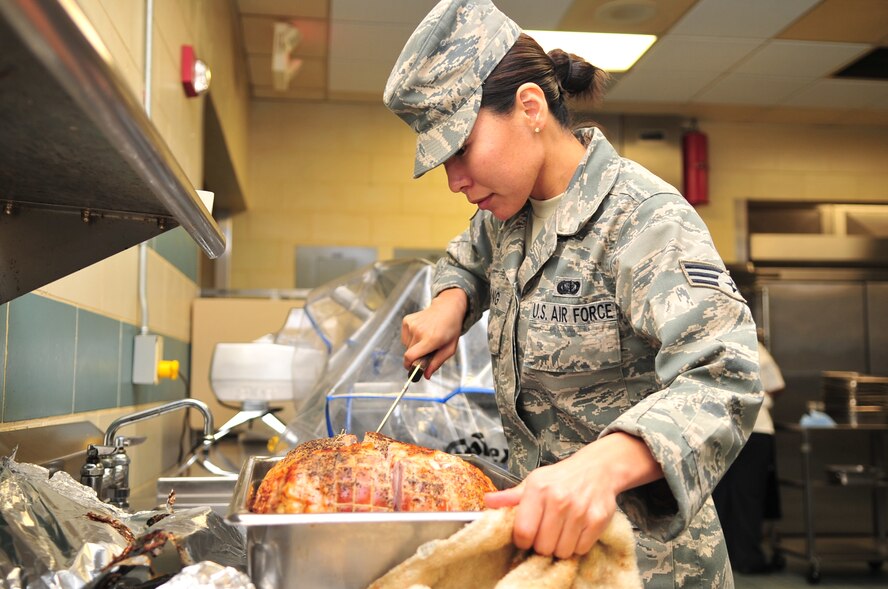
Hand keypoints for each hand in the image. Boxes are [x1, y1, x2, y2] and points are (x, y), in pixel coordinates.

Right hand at [402, 288, 466, 377]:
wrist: (447, 308)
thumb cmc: (450, 328)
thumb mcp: (449, 349)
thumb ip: (437, 363)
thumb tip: (426, 375)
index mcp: (431, 339)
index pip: (410, 356)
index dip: (408, 365)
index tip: (411, 368)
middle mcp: (419, 331)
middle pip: (409, 352)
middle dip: (415, 356)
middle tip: (426, 351)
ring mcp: (412, 325)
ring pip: (406, 345)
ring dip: (413, 346)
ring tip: (425, 339)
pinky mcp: (407, 320)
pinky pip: (405, 337)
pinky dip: (411, 338)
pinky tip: (421, 332)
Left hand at [484, 433, 662, 558]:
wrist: (597, 469)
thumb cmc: (561, 478)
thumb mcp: (534, 481)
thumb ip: (511, 496)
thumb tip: (488, 501)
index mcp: (538, 489)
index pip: (523, 532)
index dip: (522, 541)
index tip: (526, 537)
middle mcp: (559, 500)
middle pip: (543, 546)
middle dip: (542, 544)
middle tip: (545, 533)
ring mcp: (580, 511)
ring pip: (562, 551)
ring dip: (559, 547)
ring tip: (560, 532)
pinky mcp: (598, 520)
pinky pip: (581, 549)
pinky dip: (576, 546)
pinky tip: (575, 531)